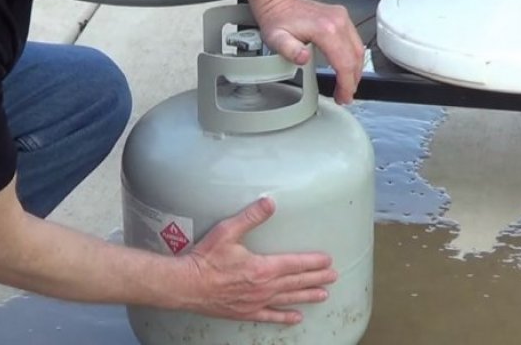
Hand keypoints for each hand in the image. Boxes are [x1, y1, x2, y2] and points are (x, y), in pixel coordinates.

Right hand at [180, 197, 336, 324]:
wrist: (187, 285)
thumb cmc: (205, 259)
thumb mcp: (227, 231)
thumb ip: (250, 217)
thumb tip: (269, 202)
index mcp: (262, 267)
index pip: (294, 264)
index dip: (313, 262)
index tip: (327, 261)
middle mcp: (264, 287)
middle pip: (296, 282)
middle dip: (316, 278)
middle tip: (333, 277)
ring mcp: (256, 302)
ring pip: (288, 299)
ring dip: (307, 296)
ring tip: (323, 295)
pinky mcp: (246, 312)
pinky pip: (270, 316)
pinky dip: (284, 317)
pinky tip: (296, 317)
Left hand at [256, 0, 364, 104]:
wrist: (278, 2)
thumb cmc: (277, 20)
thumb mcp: (276, 39)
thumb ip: (289, 50)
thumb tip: (304, 58)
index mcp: (326, 29)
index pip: (344, 62)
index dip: (346, 83)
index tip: (343, 96)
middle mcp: (338, 22)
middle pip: (355, 57)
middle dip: (352, 80)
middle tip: (345, 95)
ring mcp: (342, 18)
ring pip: (359, 49)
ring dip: (355, 71)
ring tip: (347, 86)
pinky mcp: (342, 18)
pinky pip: (355, 42)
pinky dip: (353, 58)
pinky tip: (347, 69)